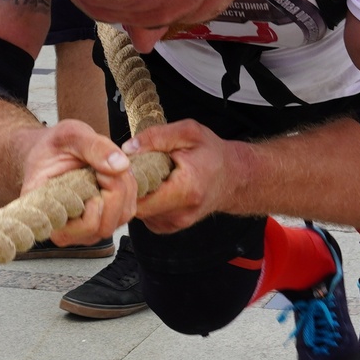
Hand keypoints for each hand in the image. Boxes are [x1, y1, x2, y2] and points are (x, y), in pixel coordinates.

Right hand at [17, 119, 135, 246]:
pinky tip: (114, 174)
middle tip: (105, 166)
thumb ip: (94, 147)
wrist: (56, 150)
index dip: (92, 206)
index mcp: (44, 210)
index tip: (97, 175)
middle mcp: (63, 228)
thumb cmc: (55, 145)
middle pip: (101, 227)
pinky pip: (126, 212)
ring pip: (117, 221)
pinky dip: (128, 190)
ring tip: (107, 168)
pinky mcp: (102, 220)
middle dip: (114, 191)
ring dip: (123, 189)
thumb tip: (121, 165)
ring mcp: (84, 228)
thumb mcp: (70, 134)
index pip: (69, 233)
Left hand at [124, 120, 240, 233]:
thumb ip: (157, 137)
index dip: (127, 181)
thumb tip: (128, 149)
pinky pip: (146, 215)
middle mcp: (181, 213)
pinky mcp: (170, 227)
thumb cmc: (211, 154)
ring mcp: (175, 223)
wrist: (233, 178)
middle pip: (135, 206)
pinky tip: (155, 187)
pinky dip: (145, 201)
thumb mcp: (189, 132)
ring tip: (148, 176)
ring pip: (138, 212)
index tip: (126, 165)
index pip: (138, 197)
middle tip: (134, 168)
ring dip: (137, 194)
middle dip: (129, 187)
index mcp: (185, 188)